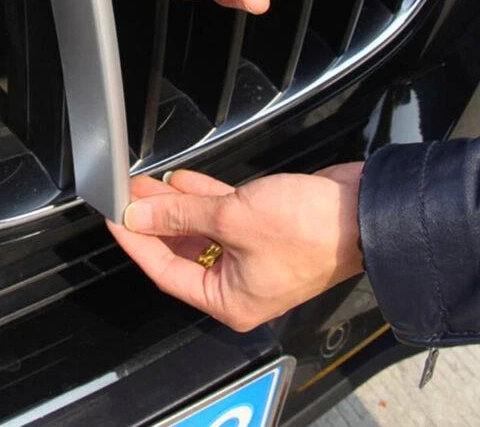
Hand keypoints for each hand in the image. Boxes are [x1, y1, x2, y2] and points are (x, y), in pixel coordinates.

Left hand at [107, 164, 364, 331]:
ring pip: (199, 229)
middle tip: (129, 194)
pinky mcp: (262, 229)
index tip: (115, 217)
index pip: (164, 270)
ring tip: (147, 182)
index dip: (135, 241)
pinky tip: (181, 180)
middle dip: (154, 218)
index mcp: (229, 300)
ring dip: (174, 205)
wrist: (364, 211)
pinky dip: (202, 197)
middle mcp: (238, 283)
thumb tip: (139, 215)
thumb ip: (180, 214)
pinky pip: (221, 215)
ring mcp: (250, 255)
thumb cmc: (311, 230)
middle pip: (180, 248)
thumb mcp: (232, 219)